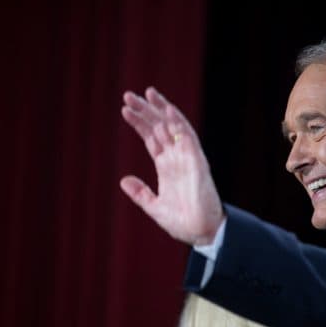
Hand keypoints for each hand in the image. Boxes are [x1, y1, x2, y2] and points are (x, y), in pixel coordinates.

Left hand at [120, 87, 224, 245]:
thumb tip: (124, 180)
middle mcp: (177, 158)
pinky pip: (188, 137)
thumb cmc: (182, 222)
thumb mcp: (154, 207)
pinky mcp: (197, 161)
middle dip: (145, 111)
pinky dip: (178, 123)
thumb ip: (140, 193)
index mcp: (167, 166)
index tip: (125, 110)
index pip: (151, 138)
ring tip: (147, 93)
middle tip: (129, 95)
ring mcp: (187, 157)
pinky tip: (167, 110)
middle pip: (159, 127)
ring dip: (161, 109)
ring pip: (173, 126)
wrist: (201, 233)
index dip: (139, 123)